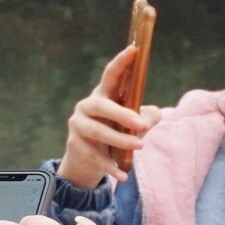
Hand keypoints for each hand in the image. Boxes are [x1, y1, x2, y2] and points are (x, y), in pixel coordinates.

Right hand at [59, 47, 150, 188]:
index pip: (112, 75)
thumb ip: (148, 118)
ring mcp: (78, 125)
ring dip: (119, 140)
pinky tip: (123, 174)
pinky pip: (94, 156)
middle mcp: (88, 106)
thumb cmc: (116, 135)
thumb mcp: (135, 125)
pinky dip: (110, 166)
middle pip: (101, 105)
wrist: (88, 161)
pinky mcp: (75, 145)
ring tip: (139, 146)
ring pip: (98, 131)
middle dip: (121, 113)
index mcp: (104, 95)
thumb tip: (148, 119)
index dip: (122, 62)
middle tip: (139, 123)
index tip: (134, 50)